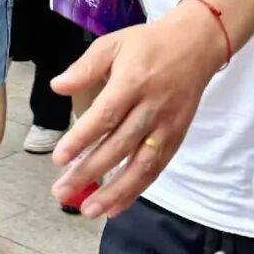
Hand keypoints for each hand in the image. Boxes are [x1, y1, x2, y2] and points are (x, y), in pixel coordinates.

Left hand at [49, 1, 224, 216]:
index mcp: (133, 82)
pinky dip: (136, 190)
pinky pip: (156, 169)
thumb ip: (84, 67)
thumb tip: (57, 86)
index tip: (59, 159)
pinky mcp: (177, 137)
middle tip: (62, 192)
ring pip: (140, 166)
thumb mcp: (113, 44)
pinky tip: (115, 206)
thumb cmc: (148, 44)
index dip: (82, 140)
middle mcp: (152, 107)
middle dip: (89, 173)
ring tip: (87, 210)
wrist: (196, 45)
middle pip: (119, 146)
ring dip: (114, 192)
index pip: (105, 116)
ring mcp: (167, 125)